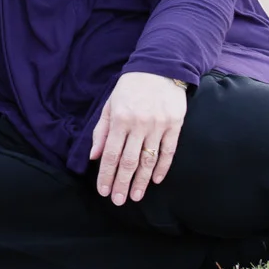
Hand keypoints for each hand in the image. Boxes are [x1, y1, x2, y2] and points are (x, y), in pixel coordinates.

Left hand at [89, 71, 186, 204]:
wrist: (161, 68)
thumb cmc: (131, 87)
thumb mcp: (110, 104)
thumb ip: (101, 131)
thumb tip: (94, 157)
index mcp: (120, 119)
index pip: (111, 154)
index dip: (107, 175)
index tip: (103, 191)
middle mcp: (139, 124)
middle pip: (129, 161)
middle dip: (122, 183)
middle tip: (118, 201)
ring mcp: (158, 126)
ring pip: (148, 160)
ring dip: (141, 181)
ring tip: (135, 197)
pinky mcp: (174, 125)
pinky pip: (168, 152)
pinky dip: (162, 168)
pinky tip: (155, 180)